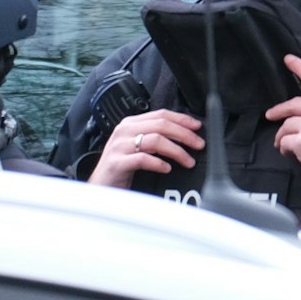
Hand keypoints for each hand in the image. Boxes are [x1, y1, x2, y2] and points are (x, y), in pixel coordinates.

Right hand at [87, 109, 204, 188]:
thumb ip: (156, 137)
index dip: (182, 119)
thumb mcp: (139, 147)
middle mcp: (124, 131)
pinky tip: (167, 168)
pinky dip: (159, 163)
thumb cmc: (123, 166)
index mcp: (130, 124)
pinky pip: (143, 159)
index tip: (198, 127)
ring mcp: (119, 146)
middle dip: (185, 135)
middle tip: (199, 145)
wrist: (101, 186)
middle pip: (161, 125)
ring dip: (177, 151)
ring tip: (188, 161)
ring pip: (155, 140)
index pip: (160, 114)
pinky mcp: (117, 163)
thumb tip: (186, 135)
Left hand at [266, 55, 300, 193]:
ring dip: (282, 136)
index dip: (299, 68)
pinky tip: (291, 153)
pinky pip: (284, 141)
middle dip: (279, 111)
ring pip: (286, 125)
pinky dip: (284, 148)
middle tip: (271, 115)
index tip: (288, 59)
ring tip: (285, 145)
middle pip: (292, 104)